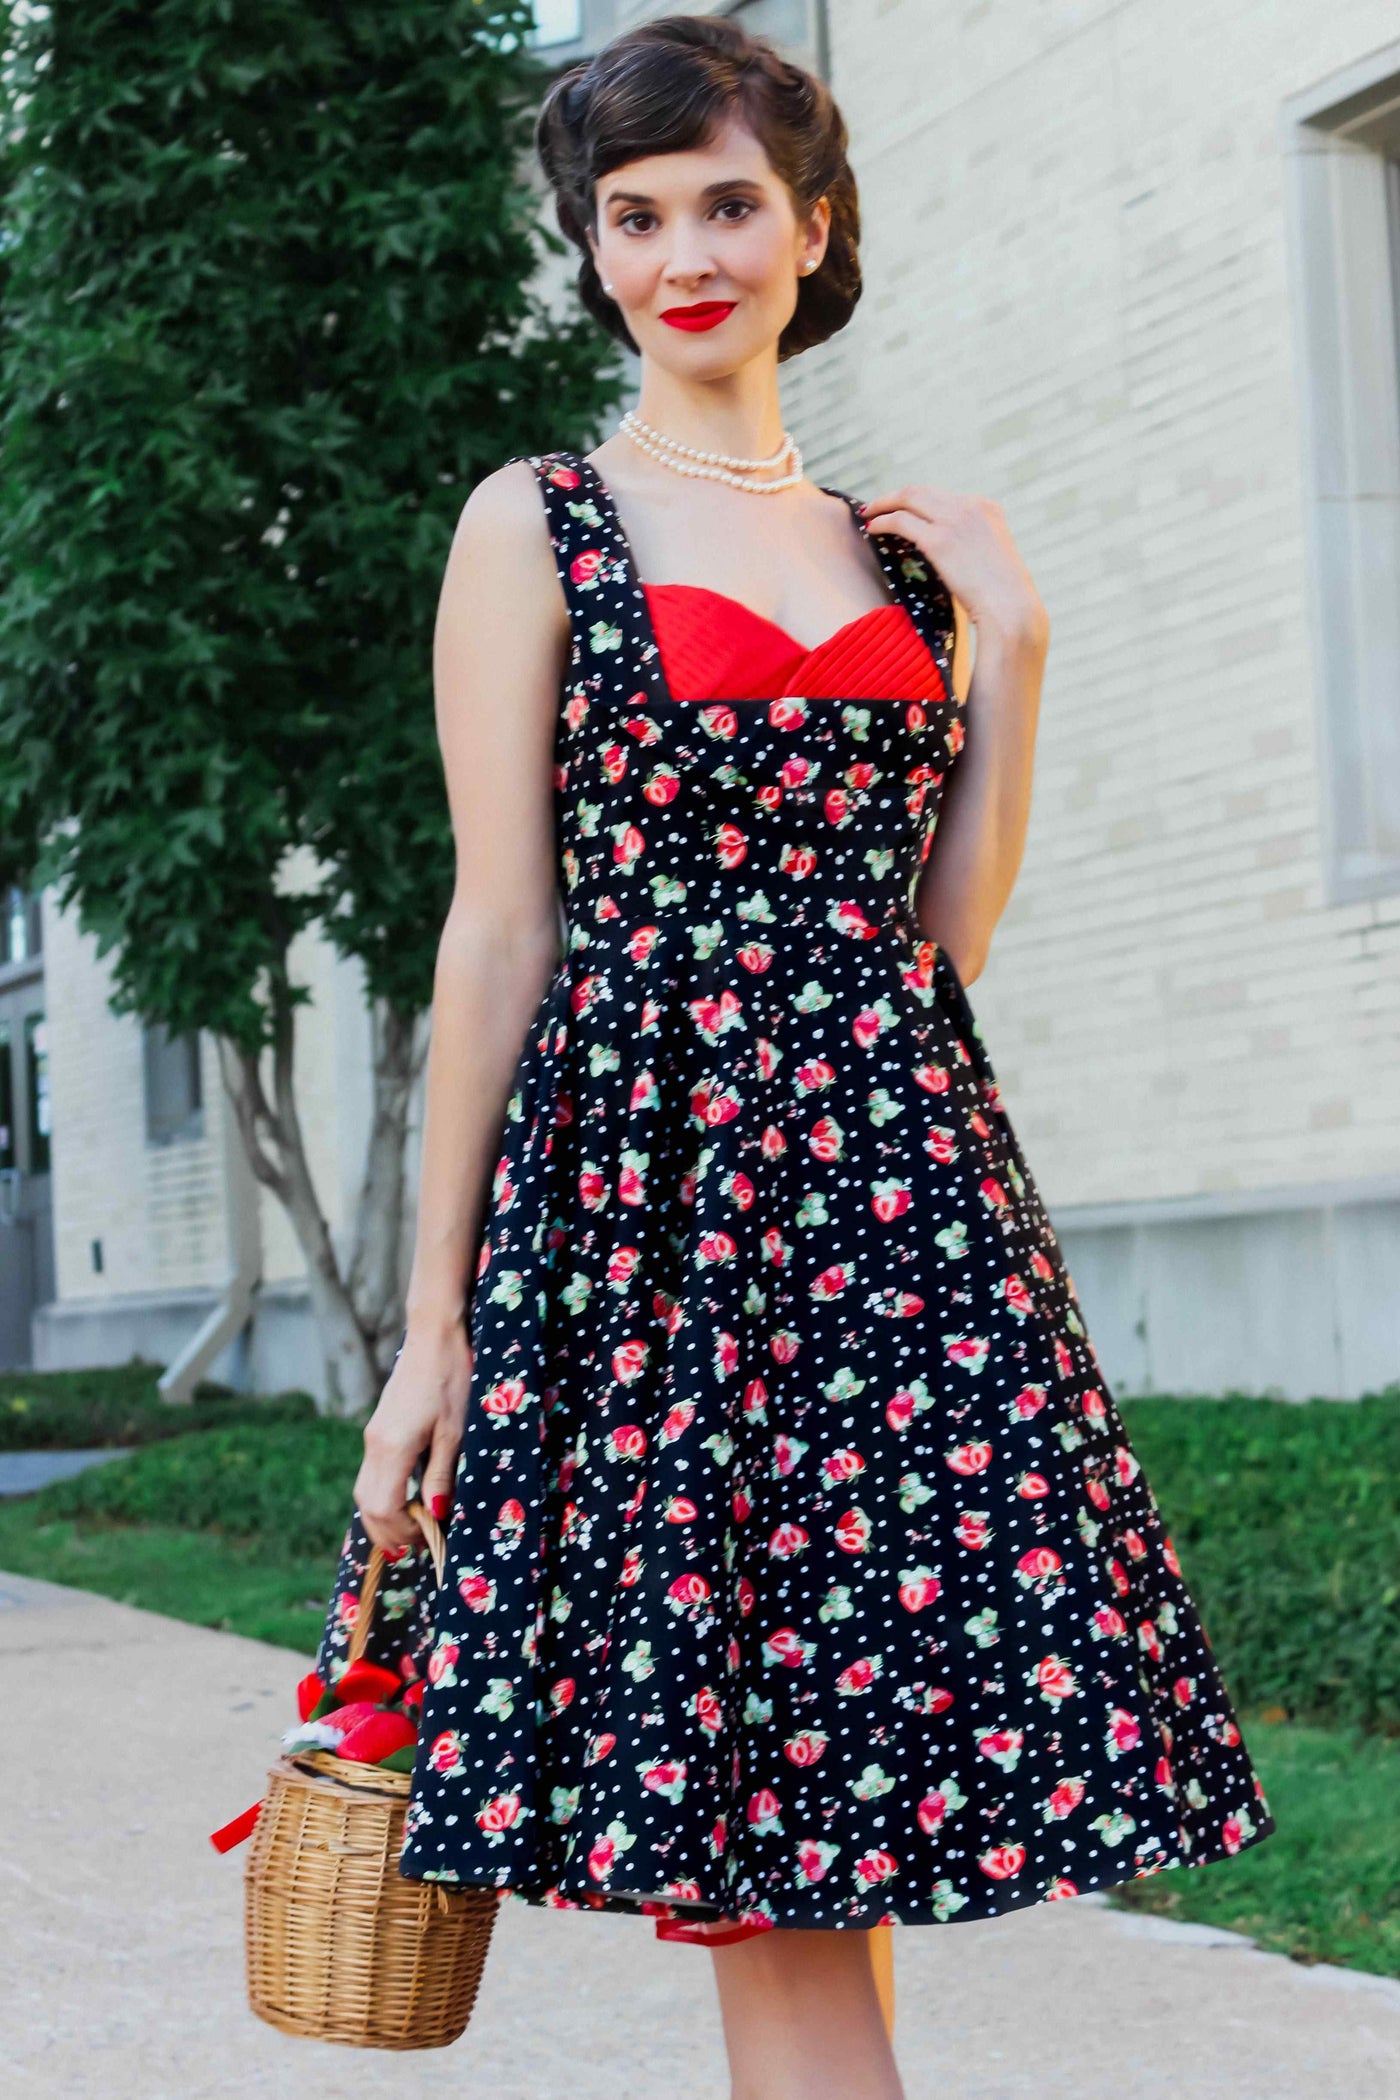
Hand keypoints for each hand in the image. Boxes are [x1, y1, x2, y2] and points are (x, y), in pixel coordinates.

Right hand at [354, 1316, 472, 1552]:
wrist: (434, 1336)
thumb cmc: (451, 1379)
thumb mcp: (455, 1432)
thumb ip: (442, 1476)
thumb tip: (436, 1515)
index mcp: (392, 1447)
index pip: (383, 1508)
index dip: (404, 1531)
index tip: (431, 1535)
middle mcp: (374, 1445)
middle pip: (366, 1506)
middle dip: (390, 1532)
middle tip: (423, 1541)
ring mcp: (372, 1437)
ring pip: (365, 1492)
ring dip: (386, 1516)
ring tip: (418, 1525)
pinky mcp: (377, 1430)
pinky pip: (371, 1476)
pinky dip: (385, 1497)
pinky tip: (409, 1499)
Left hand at [862, 484, 1047, 648]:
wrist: (1011, 610)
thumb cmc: (1003, 597)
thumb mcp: (992, 559)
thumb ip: (973, 546)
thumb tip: (951, 554)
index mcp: (987, 508)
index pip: (944, 496)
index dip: (919, 501)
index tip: (904, 509)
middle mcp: (971, 507)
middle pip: (922, 491)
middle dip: (895, 496)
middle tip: (876, 505)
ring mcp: (954, 521)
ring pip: (908, 498)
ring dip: (883, 503)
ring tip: (868, 513)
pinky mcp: (939, 540)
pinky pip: (900, 522)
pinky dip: (882, 521)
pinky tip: (872, 528)